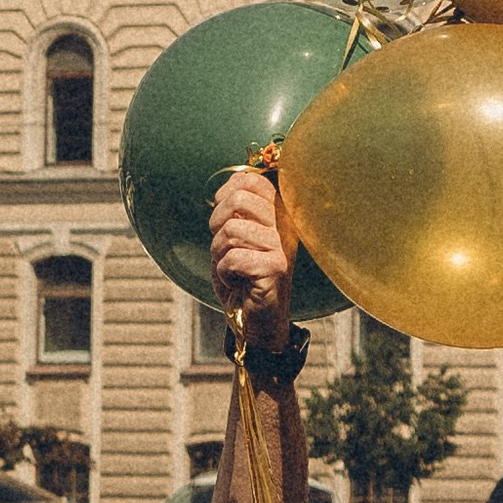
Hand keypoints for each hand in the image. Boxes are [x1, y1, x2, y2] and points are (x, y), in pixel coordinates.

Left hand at [209, 165, 293, 354]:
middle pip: (238, 199)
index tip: (224, 221)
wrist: (254, 321)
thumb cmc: (242, 279)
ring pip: (231, 230)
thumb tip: (229, 185)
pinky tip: (238, 283)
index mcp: (277, 214)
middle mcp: (285, 225)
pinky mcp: (276, 268)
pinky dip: (225, 273)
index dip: (225, 196)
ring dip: (219, 253)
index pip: (250, 181)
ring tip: (233, 269)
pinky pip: (233, 258)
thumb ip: (235, 211)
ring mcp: (282, 246)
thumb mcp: (235, 238)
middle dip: (217, 224)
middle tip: (225, 248)